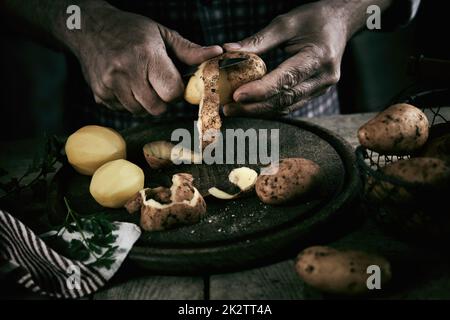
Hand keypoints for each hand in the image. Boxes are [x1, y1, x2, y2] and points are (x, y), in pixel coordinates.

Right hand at [69, 4, 221, 114]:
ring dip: (146, 102)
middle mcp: (126, 72)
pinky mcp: (99, 94)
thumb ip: (189, 50)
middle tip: (158, 83)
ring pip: (140, 112)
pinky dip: (129, 102)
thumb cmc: (130, 30)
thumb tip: (217, 53)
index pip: (172, 91)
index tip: (172, 81)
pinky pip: (123, 110)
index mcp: (146, 55)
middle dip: (163, 100)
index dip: (176, 90)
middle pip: (157, 107)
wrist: (87, 27)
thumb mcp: (161, 34)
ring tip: (142, 82)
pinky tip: (126, 84)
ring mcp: (109, 85)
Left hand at [222, 0, 386, 116]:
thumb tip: (228, 51)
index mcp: (319, 56)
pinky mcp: (317, 92)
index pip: (286, 79)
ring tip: (234, 110)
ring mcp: (323, 88)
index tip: (237, 96)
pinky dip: (270, 107)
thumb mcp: (286, 23)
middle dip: (254, 107)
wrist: (341, 23)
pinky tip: (250, 107)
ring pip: (287, 107)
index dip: (261, 90)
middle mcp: (324, 77)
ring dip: (259, 111)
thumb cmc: (314, 18)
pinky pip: (291, 105)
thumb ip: (258, 41)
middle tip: (228, 108)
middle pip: (285, 99)